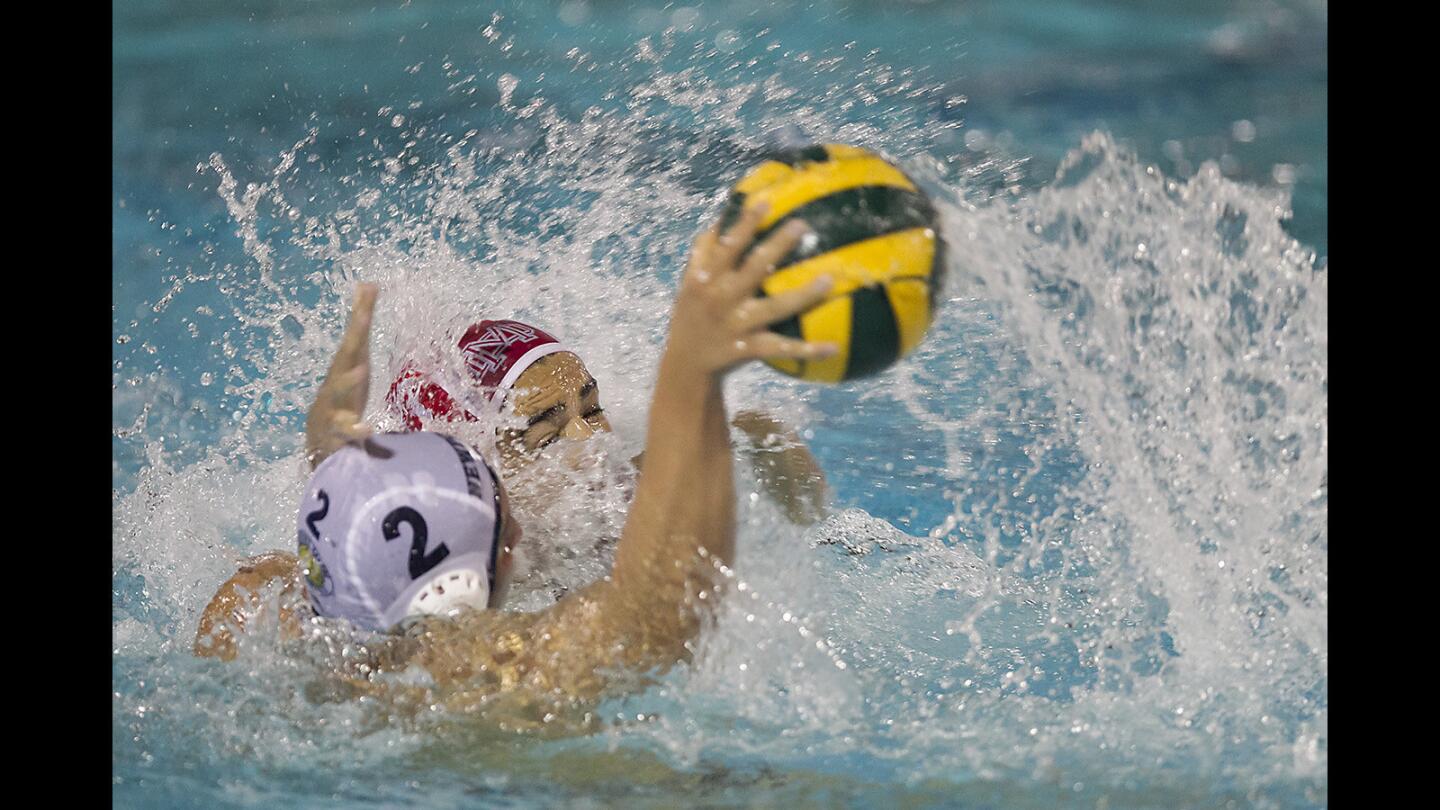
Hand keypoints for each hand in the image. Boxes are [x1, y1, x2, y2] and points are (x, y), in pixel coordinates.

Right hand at [305, 283, 378, 466]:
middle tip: (365, 317)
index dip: (362, 313)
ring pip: (340, 390)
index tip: (369, 288)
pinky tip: (367, 428)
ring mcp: (335, 402)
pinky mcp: (339, 428)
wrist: (321, 433)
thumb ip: (362, 324)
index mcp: (345, 364)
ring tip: (362, 369)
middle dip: (355, 336)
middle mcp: (337, 378)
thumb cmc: (344, 388)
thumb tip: (368, 284)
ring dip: (349, 380)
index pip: (355, 334)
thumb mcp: (357, 356)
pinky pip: (347, 428)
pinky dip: (356, 428)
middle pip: (347, 355)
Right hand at [664, 203, 837, 377]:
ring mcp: (737, 325)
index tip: (766, 202)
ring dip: (803, 295)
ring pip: (774, 308)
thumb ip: (703, 252)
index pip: (727, 246)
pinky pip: (782, 348)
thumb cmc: (692, 315)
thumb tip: (721, 218)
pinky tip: (834, 346)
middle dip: (777, 246)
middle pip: (754, 268)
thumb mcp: (690, 282)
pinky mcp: (749, 349)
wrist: (686, 365)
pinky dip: (808, 350)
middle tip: (802, 225)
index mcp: (706, 278)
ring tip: (829, 280)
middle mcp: (722, 299)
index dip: (745, 224)